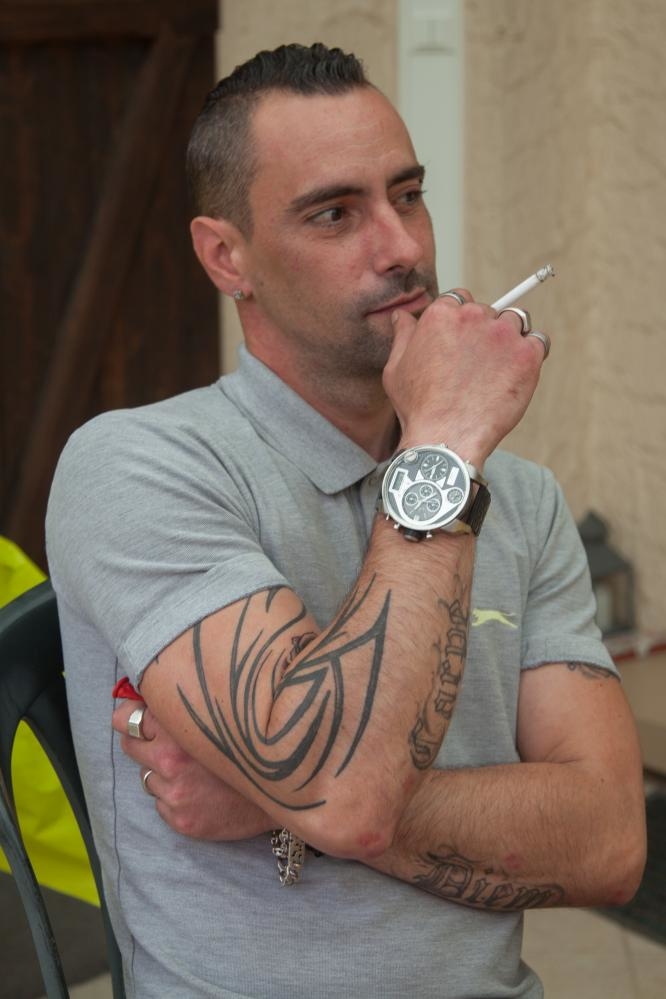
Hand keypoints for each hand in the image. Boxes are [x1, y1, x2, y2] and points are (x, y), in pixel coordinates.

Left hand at [112, 700, 273, 839]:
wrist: (287, 787)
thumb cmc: (253, 743)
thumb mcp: (221, 711)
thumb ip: (186, 701)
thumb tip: (147, 692)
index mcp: (180, 727)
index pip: (127, 717)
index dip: (131, 714)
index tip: (137, 714)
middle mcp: (172, 760)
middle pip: (130, 745)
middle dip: (144, 741)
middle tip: (168, 741)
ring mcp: (175, 792)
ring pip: (147, 775)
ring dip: (162, 770)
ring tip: (195, 768)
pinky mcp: (180, 819)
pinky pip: (160, 802)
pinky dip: (173, 796)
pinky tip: (200, 790)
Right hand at [383, 290, 545, 466]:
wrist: (446, 436)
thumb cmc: (418, 407)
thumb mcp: (396, 368)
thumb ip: (403, 335)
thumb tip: (402, 316)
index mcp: (442, 314)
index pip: (461, 299)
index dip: (463, 321)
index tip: (463, 342)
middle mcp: (473, 316)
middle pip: (489, 311)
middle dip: (485, 332)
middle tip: (478, 365)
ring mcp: (503, 334)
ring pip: (516, 321)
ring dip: (510, 338)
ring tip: (499, 369)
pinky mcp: (526, 354)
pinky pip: (539, 341)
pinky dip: (533, 353)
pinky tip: (518, 373)